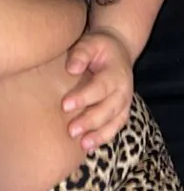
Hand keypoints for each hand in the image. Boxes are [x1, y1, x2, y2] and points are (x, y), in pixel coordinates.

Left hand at [61, 27, 133, 150]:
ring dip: (98, 135)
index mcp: (116, 74)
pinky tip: (88, 147)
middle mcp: (123, 91)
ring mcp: (124, 103)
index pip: (100, 88)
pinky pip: (115, 127)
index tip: (65, 105)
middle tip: (71, 130)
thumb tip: (72, 68)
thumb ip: (81, 53)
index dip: (83, 98)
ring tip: (82, 144)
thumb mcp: (91, 43)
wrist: (119, 50)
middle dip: (90, 121)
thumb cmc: (100, 47)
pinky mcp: (121, 111)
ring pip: (114, 122)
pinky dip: (103, 138)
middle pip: (108, 109)